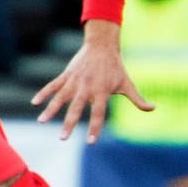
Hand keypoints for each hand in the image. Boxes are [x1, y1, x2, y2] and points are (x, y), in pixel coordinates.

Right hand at [31, 23, 152, 143]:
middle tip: (62, 138)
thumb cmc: (115, 67)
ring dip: (50, 110)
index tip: (90, 141)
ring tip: (41, 121)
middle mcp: (86, 88)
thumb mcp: (127, 83)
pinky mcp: (67, 75)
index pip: (98, 114)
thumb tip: (153, 108)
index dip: (95, 127)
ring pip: (60, 98)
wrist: (101, 45)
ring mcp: (75, 81)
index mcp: (101, 92)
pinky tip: (34, 103)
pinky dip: (44, 93)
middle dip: (69, 123)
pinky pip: (53, 85)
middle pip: (76, 109)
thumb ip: (137, 99)